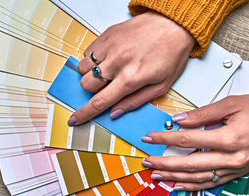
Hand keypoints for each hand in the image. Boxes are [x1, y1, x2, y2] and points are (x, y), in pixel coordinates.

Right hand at [67, 11, 194, 125]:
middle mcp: (117, 62)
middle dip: (92, 91)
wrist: (174, 24)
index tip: (75, 118)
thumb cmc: (171, 53)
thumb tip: (115, 112)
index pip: (100, 101)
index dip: (84, 113)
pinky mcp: (107, 35)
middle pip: (86, 85)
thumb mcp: (161, 85)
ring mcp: (110, 46)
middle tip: (106, 86)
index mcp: (131, 78)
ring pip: (82, 68)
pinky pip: (86, 52)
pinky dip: (92, 59)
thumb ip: (135, 101)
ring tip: (107, 71)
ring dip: (90, 74)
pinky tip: (107, 59)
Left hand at [141, 95, 248, 189]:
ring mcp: (234, 168)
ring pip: (197, 177)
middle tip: (147, 161)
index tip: (149, 137)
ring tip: (156, 175)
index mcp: (229, 138)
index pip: (187, 140)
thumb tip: (179, 120)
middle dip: (164, 163)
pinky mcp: (236, 172)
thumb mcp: (233, 104)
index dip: (165, 139)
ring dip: (174, 177)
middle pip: (189, 163)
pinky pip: (210, 183)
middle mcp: (231, 158)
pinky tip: (178, 185)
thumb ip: (203, 113)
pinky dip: (192, 186)